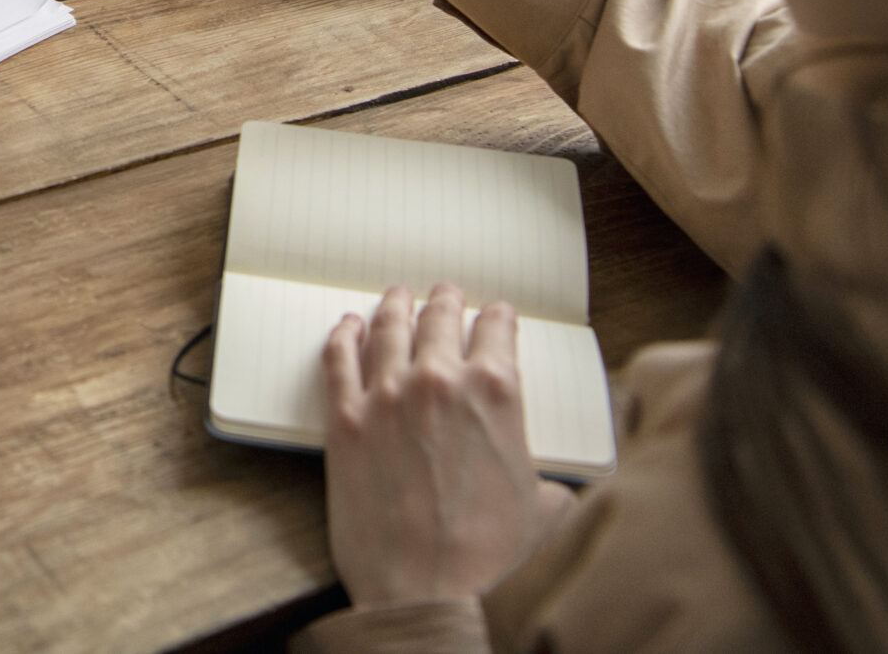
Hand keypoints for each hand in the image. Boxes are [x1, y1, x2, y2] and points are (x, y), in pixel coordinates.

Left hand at [322, 284, 564, 608]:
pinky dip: (343, 336)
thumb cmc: (490, 560)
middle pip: (439, 320)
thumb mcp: (545, 510)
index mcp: (495, 392)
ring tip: (397, 298)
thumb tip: (549, 488)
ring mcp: (386, 397)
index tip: (494, 315)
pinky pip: (339, 360)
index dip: (497, 319)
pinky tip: (347, 328)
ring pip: (388, 329)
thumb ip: (544, 478)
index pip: (497, 330)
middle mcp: (439, 381)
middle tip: (444, 294)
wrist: (429, 593)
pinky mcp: (344, 422)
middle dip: (444, 302)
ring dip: (395, 308)